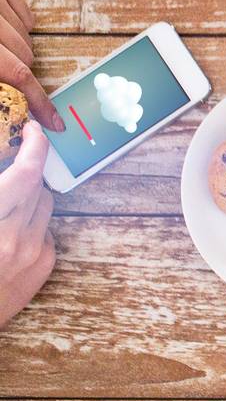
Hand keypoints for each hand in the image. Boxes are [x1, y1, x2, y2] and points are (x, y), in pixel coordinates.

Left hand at [0, 0, 62, 130]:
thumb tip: (2, 91)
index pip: (17, 74)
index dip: (38, 101)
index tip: (53, 120)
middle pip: (25, 58)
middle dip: (17, 72)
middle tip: (1, 74)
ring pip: (26, 38)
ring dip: (15, 49)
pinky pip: (26, 15)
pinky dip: (20, 26)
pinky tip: (3, 28)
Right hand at [0, 122, 54, 327]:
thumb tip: (7, 170)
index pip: (24, 174)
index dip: (34, 146)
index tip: (33, 131)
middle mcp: (14, 236)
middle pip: (36, 186)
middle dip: (23, 174)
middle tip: (7, 173)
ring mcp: (33, 254)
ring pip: (45, 207)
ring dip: (28, 198)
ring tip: (4, 206)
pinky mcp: (43, 268)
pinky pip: (47, 232)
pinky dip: (32, 225)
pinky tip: (9, 233)